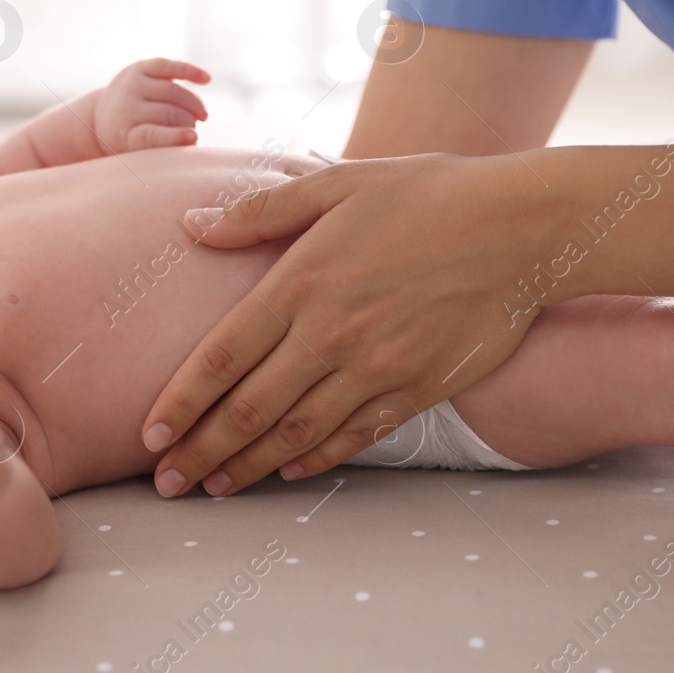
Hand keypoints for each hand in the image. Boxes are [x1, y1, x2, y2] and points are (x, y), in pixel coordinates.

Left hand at [93, 58, 210, 152]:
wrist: (101, 117)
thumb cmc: (131, 143)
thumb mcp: (140, 153)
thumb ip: (164, 149)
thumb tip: (192, 138)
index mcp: (122, 134)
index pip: (151, 135)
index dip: (173, 136)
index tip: (194, 137)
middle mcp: (124, 107)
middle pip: (169, 113)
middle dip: (189, 123)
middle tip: (195, 133)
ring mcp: (131, 85)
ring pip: (174, 92)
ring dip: (194, 105)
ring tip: (201, 116)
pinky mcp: (139, 68)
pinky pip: (169, 67)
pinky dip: (190, 72)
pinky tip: (207, 79)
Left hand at [141, 153, 566, 497]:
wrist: (524, 228)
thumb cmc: (428, 194)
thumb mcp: (337, 183)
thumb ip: (260, 212)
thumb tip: (192, 226)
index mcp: (300, 283)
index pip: (220, 359)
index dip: (180, 404)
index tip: (149, 436)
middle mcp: (331, 336)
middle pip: (247, 411)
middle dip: (200, 453)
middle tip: (167, 484)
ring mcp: (375, 369)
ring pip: (296, 435)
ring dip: (248, 468)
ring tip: (215, 489)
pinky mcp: (416, 389)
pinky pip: (354, 437)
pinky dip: (315, 459)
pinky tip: (289, 472)